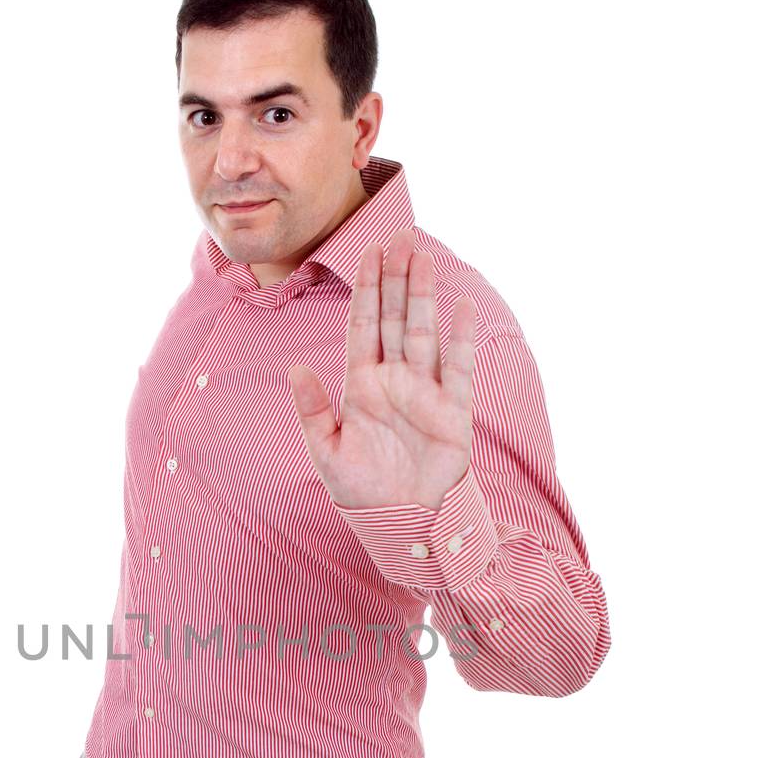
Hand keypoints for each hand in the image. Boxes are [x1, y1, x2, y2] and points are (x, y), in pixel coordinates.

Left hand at [288, 225, 475, 510]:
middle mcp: (395, 381)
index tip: (368, 250)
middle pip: (395, 318)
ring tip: (424, 256)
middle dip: (396, 277)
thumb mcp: (326, 454)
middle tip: (400, 234)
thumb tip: (296, 369)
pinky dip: (461, 338)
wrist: (403, 523)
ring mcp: (425, 392)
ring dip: (423, 295)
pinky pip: (459, 368)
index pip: (363, 325)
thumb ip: (312, 411)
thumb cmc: (362, 492)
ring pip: (423, 332)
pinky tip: (462, 306)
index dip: (366, 288)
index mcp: (362, 386)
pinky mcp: (453, 412)